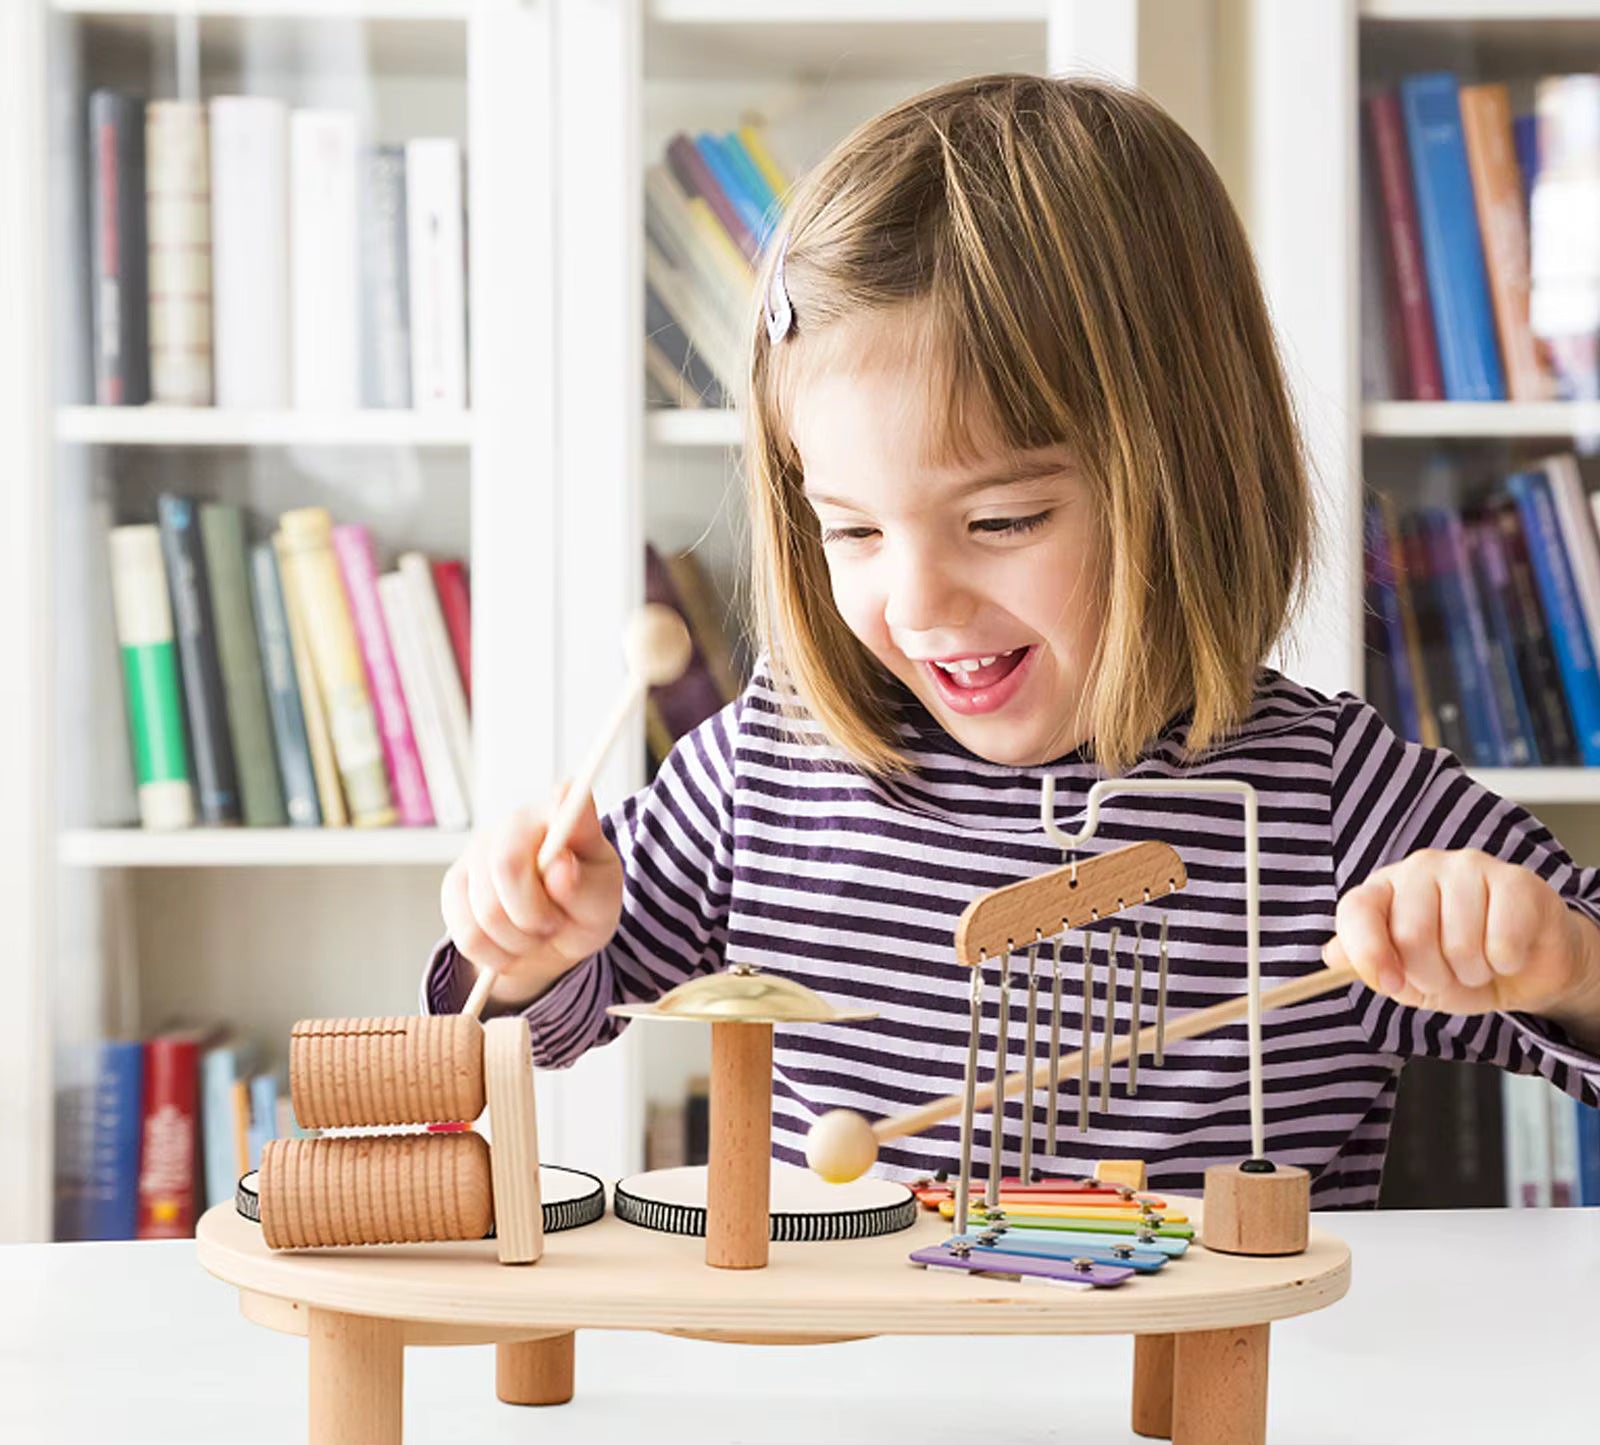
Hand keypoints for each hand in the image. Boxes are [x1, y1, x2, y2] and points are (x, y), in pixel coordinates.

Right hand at [440, 788, 622, 1004]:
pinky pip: (468, 935)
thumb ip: (585, 886)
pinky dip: (495, 954)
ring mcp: (478, 851)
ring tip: (535, 934)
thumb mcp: (600, 903)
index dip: (560, 816)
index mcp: (560, 817)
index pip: (557, 809)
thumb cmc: (581, 909)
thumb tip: (562, 867)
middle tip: (553, 925)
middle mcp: (515, 824)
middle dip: (535, 915)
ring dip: (518, 941)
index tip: (564, 850)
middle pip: (507, 867)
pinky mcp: (455, 885)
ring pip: (486, 912)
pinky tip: (511, 944)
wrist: (552, 938)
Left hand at [1323, 847, 1599, 1018]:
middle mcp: (1420, 869)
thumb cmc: (1457, 968)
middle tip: (1450, 975)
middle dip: (1433, 975)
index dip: (1368, 953)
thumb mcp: (1404, 976)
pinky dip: (1506, 964)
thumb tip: (1332, 955)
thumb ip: (1366, 964)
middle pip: (1411, 934)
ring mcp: (1467, 867)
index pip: (1356, 910)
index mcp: (1384, 889)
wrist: (1526, 969)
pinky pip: (1503, 942)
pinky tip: (1509, 954)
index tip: (1391, 985)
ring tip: (1480, 964)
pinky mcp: (1515, 880)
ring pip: (1460, 942)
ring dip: (1473, 972)